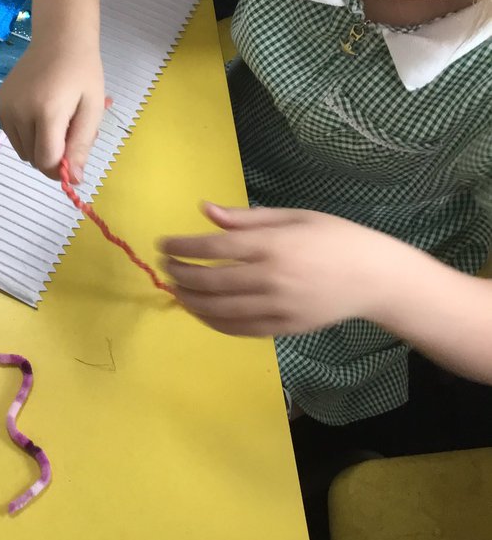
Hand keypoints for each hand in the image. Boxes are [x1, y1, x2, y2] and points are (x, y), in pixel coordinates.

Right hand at [0, 39, 104, 179]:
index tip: (75, 157)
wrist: (59, 39)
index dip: (62, 168)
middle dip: (54, 155)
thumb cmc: (82, 73)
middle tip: (71, 130)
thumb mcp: (92, 110)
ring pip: (23, 151)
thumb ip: (81, 145)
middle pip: (34, 159)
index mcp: (46, 111)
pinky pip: (14, 136)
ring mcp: (5, 107)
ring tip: (57, 122)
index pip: (47, 161)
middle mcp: (19, 111)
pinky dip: (28, 134)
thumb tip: (73, 180)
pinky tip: (41, 113)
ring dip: (40, 146)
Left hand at [160, 204, 414, 336]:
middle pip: (212, 280)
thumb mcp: (293, 216)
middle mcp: (272, 278)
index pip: (215, 246)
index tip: (163, 244)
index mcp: (274, 244)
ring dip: (190, 301)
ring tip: (175, 290)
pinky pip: (239, 329)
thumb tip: (205, 210)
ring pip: (220, 310)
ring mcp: (278, 307)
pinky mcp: (284, 328)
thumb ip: (246, 217)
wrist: (376, 277)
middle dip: (181, 274)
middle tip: (164, 267)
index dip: (184, 246)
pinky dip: (213, 322)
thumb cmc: (335, 237)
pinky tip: (200, 311)